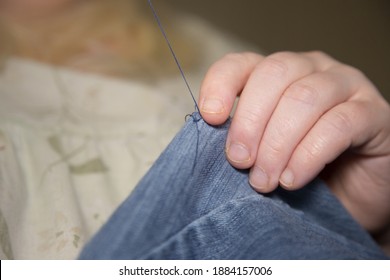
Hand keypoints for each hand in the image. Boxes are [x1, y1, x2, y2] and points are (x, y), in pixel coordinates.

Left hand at [199, 51, 389, 236]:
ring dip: (277, 144)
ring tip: (264, 181)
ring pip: (303, 98)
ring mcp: (346, 86)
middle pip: (274, 74)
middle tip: (239, 162)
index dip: (221, 85)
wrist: (349, 194)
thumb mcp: (262, 152)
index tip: (210, 118)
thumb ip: (242, 140)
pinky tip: (293, 180)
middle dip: (250, 121)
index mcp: (279, 75)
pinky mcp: (374, 114)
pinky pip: (338, 125)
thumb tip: (211, 142)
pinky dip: (308, 155)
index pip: (242, 63)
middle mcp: (312, 70)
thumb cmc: (299, 169)